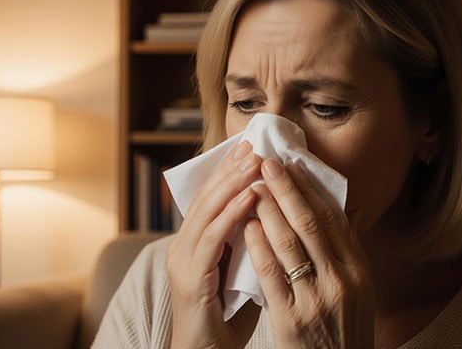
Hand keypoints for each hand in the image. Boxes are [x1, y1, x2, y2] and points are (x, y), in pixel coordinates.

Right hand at [166, 141, 261, 347]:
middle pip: (207, 197)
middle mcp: (182, 246)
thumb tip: (279, 215)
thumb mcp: (241, 270)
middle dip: (230, 169)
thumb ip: (252, 243)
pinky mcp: (190, 277)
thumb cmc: (227, 317)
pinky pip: (213, 238)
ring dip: (233, 183)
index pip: (211, 198)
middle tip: (253, 145)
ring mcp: (182, 260)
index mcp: (193, 243)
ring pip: (208, 211)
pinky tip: (250, 197)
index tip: (251, 149)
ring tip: (254, 161)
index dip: (229, 172)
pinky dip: (232, 214)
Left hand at [244, 159, 374, 347]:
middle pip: (310, 224)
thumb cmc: (345, 328)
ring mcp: (315, 300)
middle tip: (267, 163)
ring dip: (268, 210)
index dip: (309, 189)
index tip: (292, 166)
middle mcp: (340, 282)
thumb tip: (351, 210)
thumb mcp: (359, 290)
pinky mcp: (291, 319)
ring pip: (289, 244)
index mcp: (358, 271)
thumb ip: (352, 250)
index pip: (331, 220)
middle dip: (286, 190)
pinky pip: (271, 274)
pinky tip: (247, 225)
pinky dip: (258, 246)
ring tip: (252, 187)